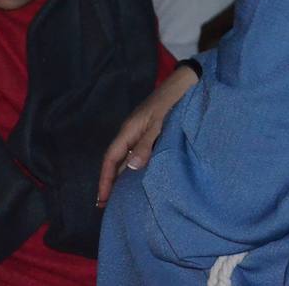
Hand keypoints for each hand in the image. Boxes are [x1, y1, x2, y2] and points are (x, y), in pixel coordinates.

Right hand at [96, 64, 199, 205]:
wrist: (186, 83)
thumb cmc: (172, 101)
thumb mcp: (160, 124)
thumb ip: (146, 145)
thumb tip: (130, 168)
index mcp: (129, 130)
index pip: (110, 158)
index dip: (105, 180)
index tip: (102, 200)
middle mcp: (131, 132)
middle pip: (116, 160)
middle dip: (111, 181)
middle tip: (108, 205)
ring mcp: (141, 131)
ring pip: (127, 157)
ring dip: (123, 175)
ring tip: (122, 196)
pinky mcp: (152, 130)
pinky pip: (139, 151)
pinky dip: (136, 165)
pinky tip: (139, 176)